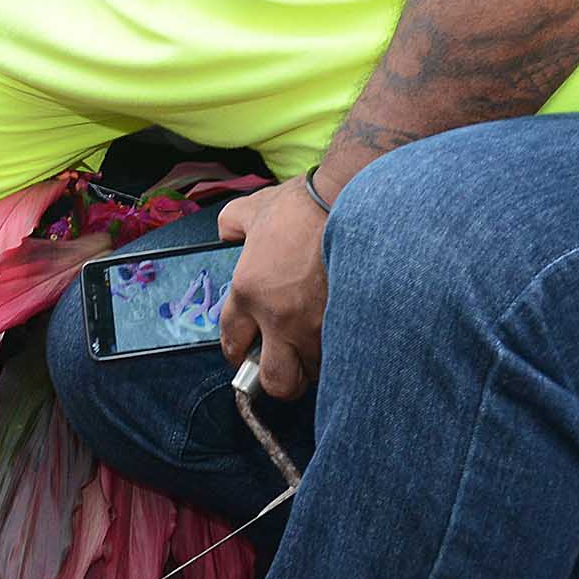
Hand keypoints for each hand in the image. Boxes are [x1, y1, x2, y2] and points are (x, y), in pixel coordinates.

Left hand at [216, 177, 331, 401]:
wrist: (348, 197)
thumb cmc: (300, 204)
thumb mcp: (251, 209)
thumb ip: (232, 226)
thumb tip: (228, 234)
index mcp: (247, 292)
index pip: (232, 343)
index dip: (237, 352)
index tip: (245, 352)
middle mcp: (279, 318)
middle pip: (275, 380)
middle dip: (278, 381)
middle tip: (284, 366)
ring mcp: (317, 325)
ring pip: (315, 372)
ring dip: (314, 366)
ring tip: (316, 348)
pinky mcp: (350, 324)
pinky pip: (343, 356)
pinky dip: (341, 353)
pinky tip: (341, 339)